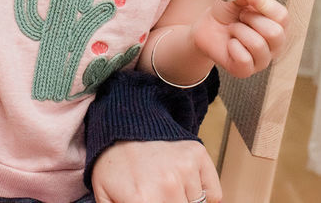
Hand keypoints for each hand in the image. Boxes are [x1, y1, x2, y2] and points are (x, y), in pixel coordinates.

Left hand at [91, 139, 220, 202]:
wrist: (124, 126)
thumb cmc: (115, 164)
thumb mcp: (106, 198)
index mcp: (142, 200)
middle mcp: (167, 185)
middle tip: (161, 197)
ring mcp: (185, 169)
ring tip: (167, 192)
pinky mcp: (198, 155)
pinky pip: (214, 194)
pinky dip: (205, 196)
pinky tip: (184, 186)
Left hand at [192, 0, 288, 78]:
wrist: (207, 29)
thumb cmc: (227, 13)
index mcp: (278, 24)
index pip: (283, 16)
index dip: (266, 4)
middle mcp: (275, 44)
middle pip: (275, 33)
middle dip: (252, 19)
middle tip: (241, 17)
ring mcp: (262, 60)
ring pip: (258, 45)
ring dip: (239, 31)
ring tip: (234, 29)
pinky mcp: (246, 71)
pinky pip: (244, 59)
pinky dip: (232, 46)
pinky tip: (230, 44)